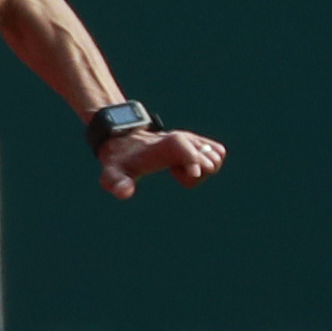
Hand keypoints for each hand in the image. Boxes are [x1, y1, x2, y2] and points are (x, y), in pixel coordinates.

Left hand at [98, 126, 223, 199]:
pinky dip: (208, 165)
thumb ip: (117, 183)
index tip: (193, 175)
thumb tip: (125, 193)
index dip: (194, 160)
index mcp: (166, 144)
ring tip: (178, 168)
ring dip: (203, 170)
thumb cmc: (121, 161)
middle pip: (209, 159)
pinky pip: (219, 154)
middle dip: (196, 174)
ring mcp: (194, 140)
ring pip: (217, 157)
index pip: (186, 147)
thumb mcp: (112, 174)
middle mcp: (184, 138)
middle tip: (173, 172)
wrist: (128, 143)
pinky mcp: (200, 143)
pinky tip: (187, 166)